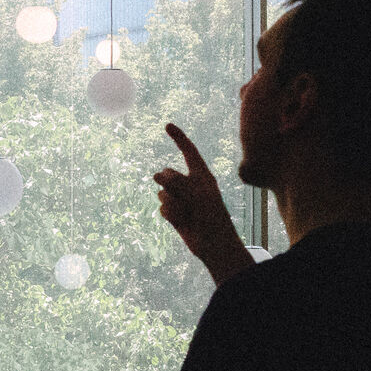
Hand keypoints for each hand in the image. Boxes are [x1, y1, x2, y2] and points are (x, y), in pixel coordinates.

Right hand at [151, 123, 254, 285]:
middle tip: (183, 197)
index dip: (179, 138)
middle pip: (167, 173)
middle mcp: (191, 184)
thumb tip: (155, 176)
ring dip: (171, 203)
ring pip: (162, 192)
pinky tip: (181, 222)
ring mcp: (182, 199)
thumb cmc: (211, 216)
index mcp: (202, 175)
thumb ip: (175, 181)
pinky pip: (162, 207)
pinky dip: (169, 214)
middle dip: (169, 184)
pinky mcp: (175, 213)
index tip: (167, 125)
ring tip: (187, 214)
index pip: (189, 151)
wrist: (214, 244)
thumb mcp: (196, 193)